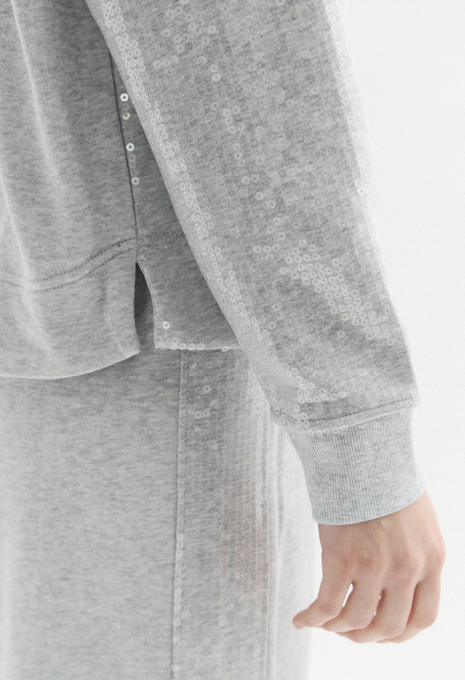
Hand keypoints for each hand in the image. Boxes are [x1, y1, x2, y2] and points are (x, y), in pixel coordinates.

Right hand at [292, 489, 445, 643]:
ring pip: (356, 621)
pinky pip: (327, 605)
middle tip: (349, 631)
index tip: (382, 633)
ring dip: (338, 629)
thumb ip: (413, 551)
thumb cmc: (386, 478)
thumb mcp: (417, 519)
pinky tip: (302, 619)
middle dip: (366, 636)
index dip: (400, 633)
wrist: (364, 454)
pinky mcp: (342, 560)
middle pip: (389, 626)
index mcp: (431, 560)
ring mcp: (375, 567)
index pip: (423, 618)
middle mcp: (407, 569)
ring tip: (325, 623)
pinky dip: (312, 618)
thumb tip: (393, 580)